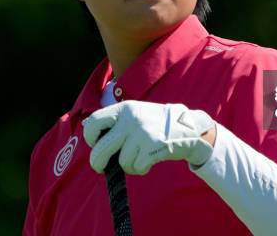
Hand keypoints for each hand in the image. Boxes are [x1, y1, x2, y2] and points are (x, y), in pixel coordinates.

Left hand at [83, 100, 214, 174]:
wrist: (188, 127)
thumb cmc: (156, 123)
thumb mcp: (135, 112)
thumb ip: (115, 120)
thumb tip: (87, 129)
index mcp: (124, 108)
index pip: (93, 122)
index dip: (90, 137)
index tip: (96, 143)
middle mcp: (131, 120)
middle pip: (101, 149)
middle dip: (97, 162)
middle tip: (100, 166)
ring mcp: (142, 134)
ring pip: (121, 162)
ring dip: (129, 165)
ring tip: (139, 156)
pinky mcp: (153, 148)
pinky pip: (137, 167)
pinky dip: (141, 168)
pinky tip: (148, 160)